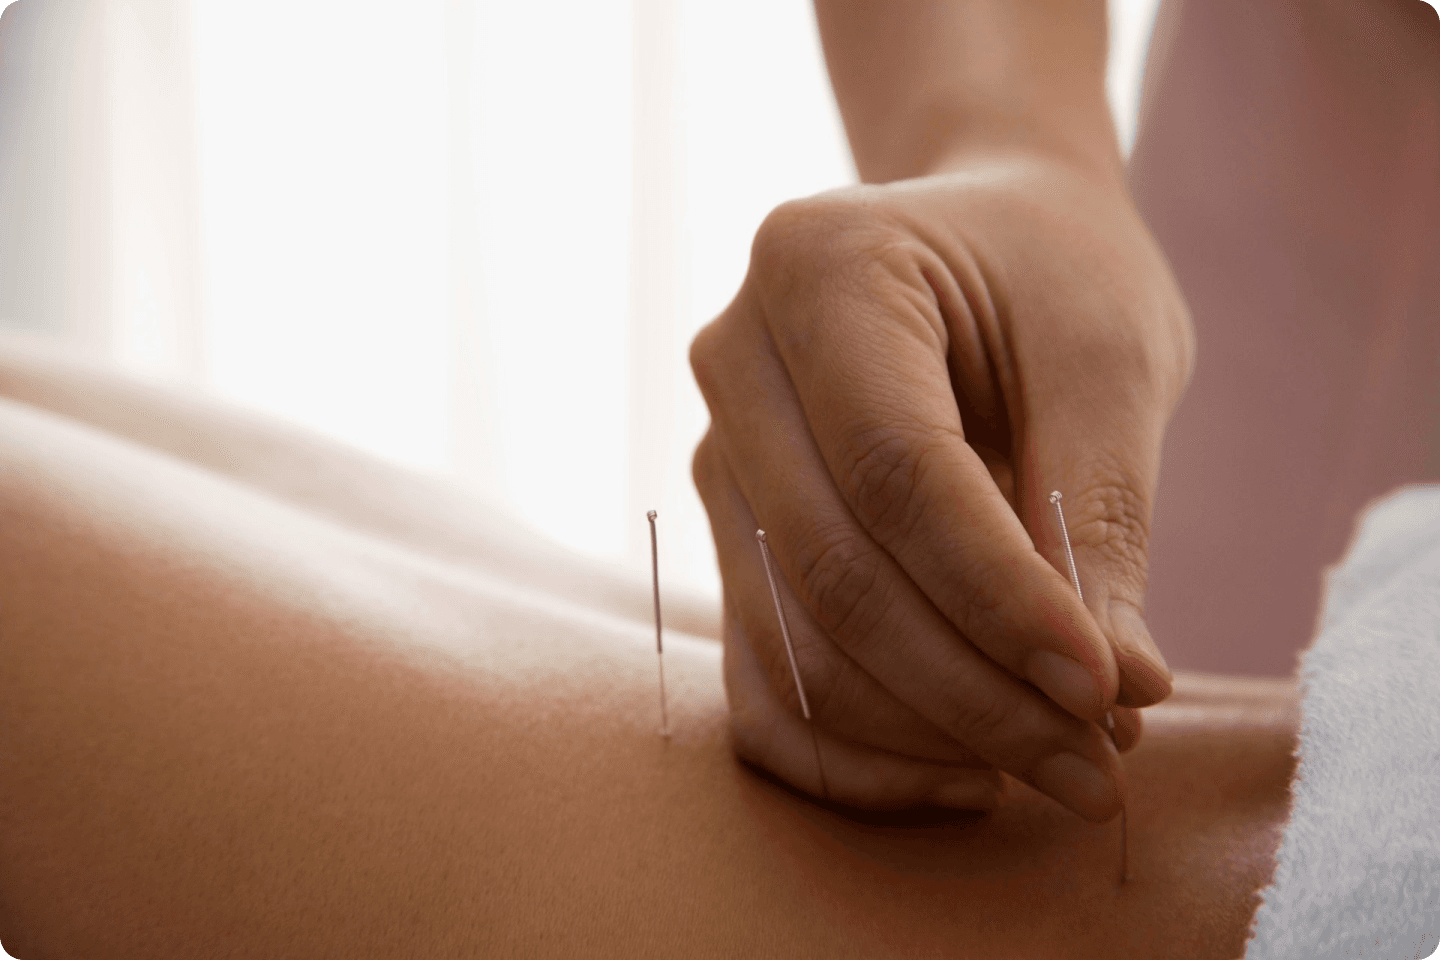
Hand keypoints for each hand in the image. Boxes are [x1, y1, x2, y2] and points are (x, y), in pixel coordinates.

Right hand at [691, 150, 1192, 820]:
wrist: (981, 242)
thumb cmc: (1053, 274)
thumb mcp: (1107, 355)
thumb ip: (1097, 512)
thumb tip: (1113, 689)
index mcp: (819, 267)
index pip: (897, 470)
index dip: (999, 595)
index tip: (1107, 690)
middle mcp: (738, 360)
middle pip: (837, 571)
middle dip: (975, 691)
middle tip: (1100, 763)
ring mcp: (720, 456)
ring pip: (797, 644)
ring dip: (929, 735)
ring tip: (1062, 764)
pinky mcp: (732, 537)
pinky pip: (762, 682)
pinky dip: (854, 756)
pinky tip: (961, 776)